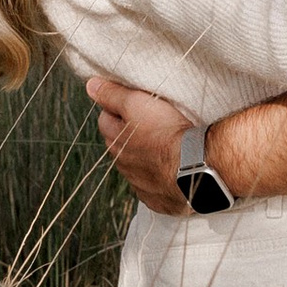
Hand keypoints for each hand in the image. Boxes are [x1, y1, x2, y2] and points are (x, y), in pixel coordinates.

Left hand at [85, 75, 189, 212]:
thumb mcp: (137, 103)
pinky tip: (173, 170)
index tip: (132, 102)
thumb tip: (90, 85)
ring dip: (145, 157)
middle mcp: (124, 166)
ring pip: (137, 167)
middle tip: (149, 121)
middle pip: (120, 145)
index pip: (106, 120)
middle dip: (128, 133)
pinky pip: (155, 187)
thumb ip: (112, 94)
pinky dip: (160, 178)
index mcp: (115, 142)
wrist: (195, 167)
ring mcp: (141, 185)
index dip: (117, 108)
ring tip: (165, 145)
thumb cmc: (167, 132)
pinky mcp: (160, 200)